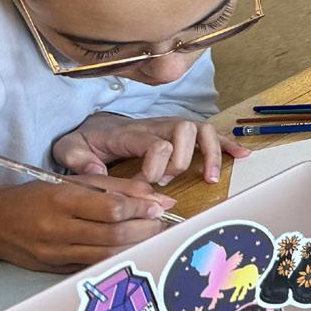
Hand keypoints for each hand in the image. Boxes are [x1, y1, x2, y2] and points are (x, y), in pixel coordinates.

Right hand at [0, 177, 174, 271]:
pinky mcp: (57, 269)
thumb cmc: (38, 196)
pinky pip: (95, 265)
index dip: (141, 208)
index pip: (112, 208)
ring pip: (108, 254)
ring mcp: (55, 253)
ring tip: (150, 234)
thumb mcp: (76, 181)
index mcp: (61, 200)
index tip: (159, 206)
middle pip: (114, 234)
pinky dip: (118, 256)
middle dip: (146, 229)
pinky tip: (129, 246)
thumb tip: (160, 199)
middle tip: (160, 222)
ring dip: (137, 245)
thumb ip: (120, 188)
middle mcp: (57, 228)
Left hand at [53, 113, 247, 186]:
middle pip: (185, 131)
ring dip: (211, 153)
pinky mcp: (183, 134)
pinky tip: (242, 155)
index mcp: (132, 131)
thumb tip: (97, 171)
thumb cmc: (86, 140)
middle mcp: (158, 124)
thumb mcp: (68, 147)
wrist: (95, 127)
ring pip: (203, 129)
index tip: (142, 186)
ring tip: (210, 177)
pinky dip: (228, 144)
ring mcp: (173, 127)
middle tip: (166, 181)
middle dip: (181, 160)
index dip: (154, 168)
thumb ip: (77, 158)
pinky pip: (211, 133)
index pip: (156, 143)